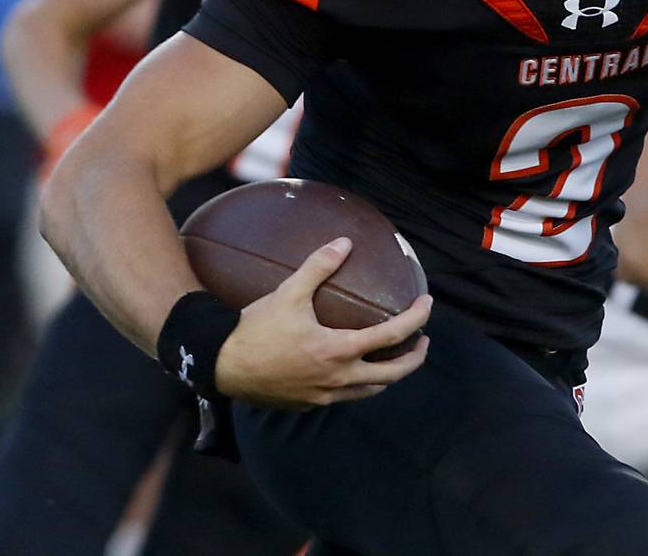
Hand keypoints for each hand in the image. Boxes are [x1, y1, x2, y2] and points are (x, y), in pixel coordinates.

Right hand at [215, 237, 431, 407]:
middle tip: (424, 341)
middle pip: (392, 374)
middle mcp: (337, 378)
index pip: (392, 335)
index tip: (428, 303)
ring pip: (369, 391)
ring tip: (393, 358)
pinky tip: (353, 369)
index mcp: (338, 351)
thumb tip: (344, 242)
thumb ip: (318, 266)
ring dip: (388, 375)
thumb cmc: (255, 328)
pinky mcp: (307, 404)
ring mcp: (323, 396)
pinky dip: (359, 384)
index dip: (416, 318)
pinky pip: (344, 397)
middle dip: (414, 358)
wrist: (220, 365)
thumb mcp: (288, 292)